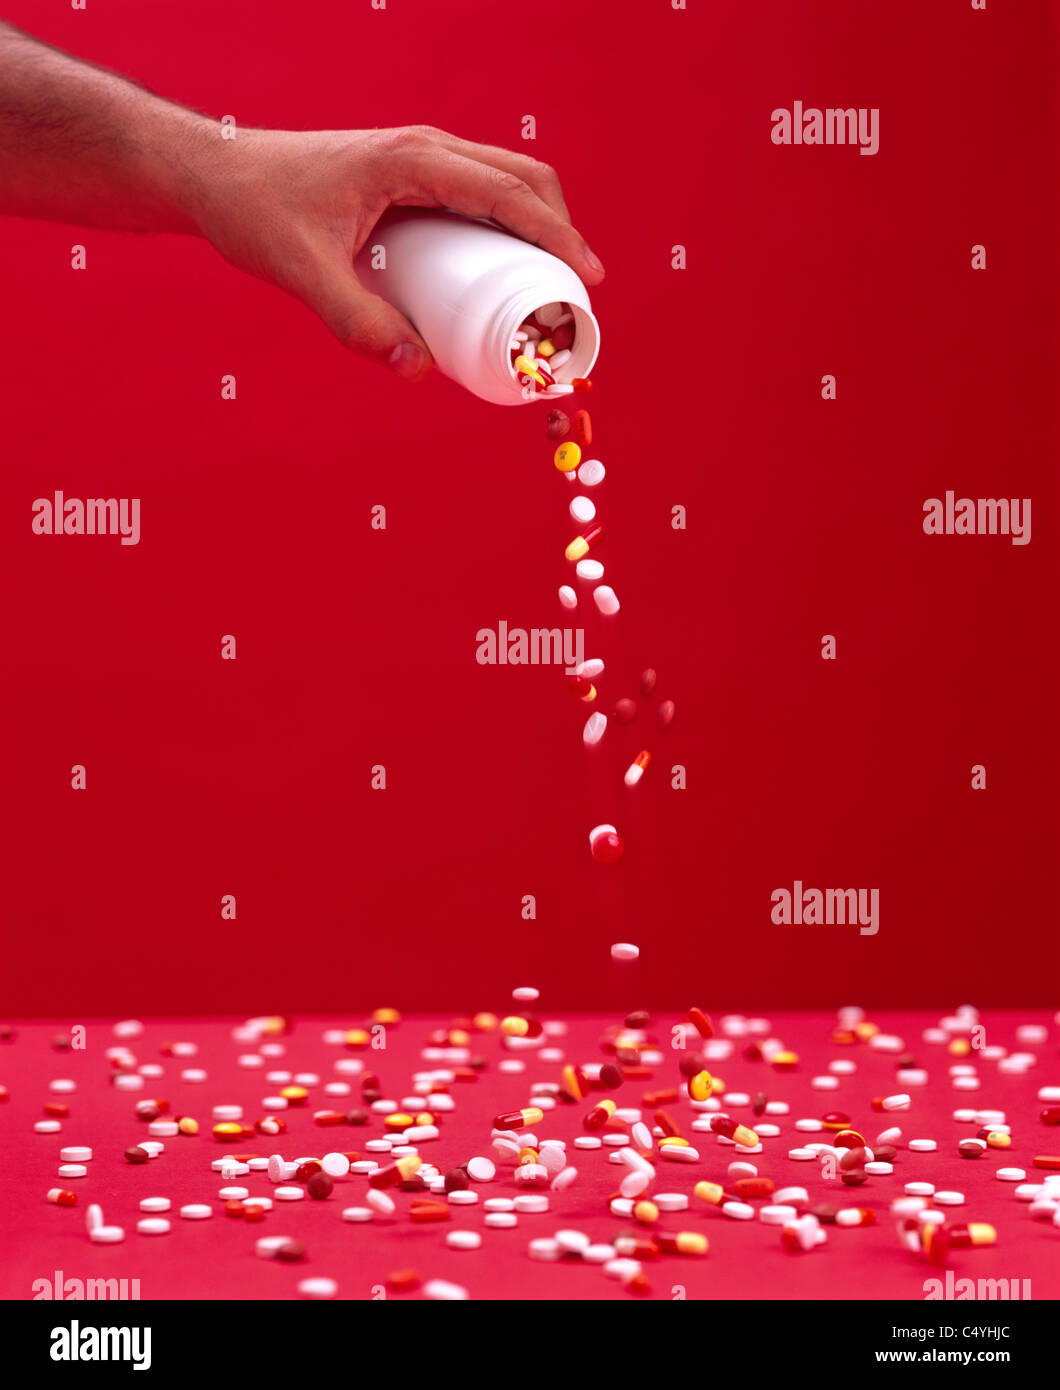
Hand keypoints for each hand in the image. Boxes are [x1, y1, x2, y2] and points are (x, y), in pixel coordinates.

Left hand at [189, 125, 604, 378]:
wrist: (217, 174)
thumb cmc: (255, 210)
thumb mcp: (301, 271)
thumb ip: (354, 322)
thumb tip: (417, 370)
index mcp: (411, 160)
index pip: (507, 192)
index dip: (557, 234)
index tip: (590, 278)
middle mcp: (424, 149)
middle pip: (522, 178)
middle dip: (561, 231)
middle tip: (577, 295)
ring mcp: (419, 159)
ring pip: (505, 182)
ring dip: (538, 226)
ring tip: (549, 289)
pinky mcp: (410, 177)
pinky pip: (478, 195)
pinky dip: (507, 226)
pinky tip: (505, 271)